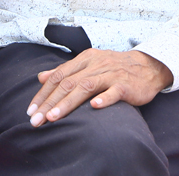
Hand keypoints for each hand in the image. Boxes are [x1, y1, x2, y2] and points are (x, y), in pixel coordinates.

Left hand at [26, 48, 172, 127]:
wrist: (147, 66)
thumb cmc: (114, 68)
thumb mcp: (89, 65)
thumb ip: (65, 71)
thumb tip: (41, 77)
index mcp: (85, 59)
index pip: (59, 76)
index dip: (43, 93)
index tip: (31, 110)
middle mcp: (96, 64)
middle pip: (68, 83)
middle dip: (50, 102)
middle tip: (36, 120)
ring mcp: (111, 74)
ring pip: (86, 86)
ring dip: (68, 102)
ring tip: (54, 117)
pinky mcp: (126, 84)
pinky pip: (114, 91)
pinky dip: (104, 98)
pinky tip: (94, 107)